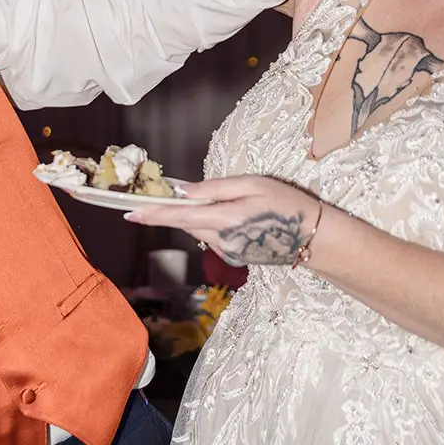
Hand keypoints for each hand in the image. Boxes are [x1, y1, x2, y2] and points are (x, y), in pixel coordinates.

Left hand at [124, 176, 322, 266]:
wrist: (314, 237)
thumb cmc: (287, 203)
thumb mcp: (254, 184)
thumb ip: (216, 188)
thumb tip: (184, 191)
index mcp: (225, 219)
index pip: (179, 216)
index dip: (152, 214)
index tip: (129, 213)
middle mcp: (222, 241)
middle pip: (187, 222)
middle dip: (179, 209)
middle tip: (179, 193)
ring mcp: (228, 253)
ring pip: (200, 230)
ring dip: (202, 216)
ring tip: (232, 204)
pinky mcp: (234, 259)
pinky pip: (214, 238)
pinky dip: (215, 225)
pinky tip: (240, 219)